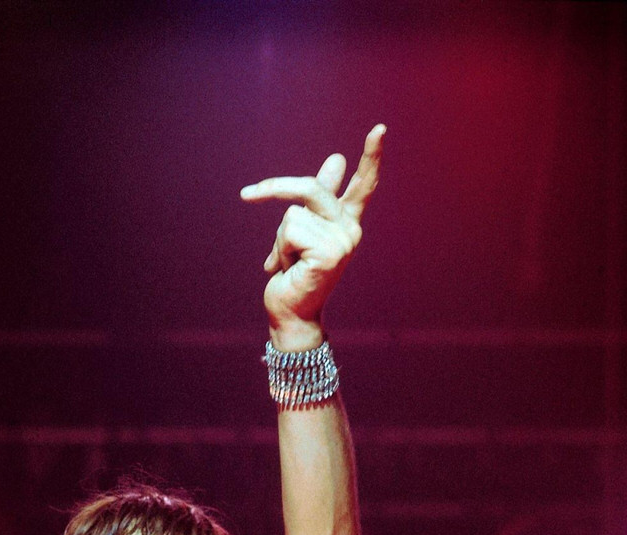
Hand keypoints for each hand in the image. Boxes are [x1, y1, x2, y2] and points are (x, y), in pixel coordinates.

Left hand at [240, 124, 384, 349]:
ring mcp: (342, 241)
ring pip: (292, 214)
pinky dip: (280, 251)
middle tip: (247, 194)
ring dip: (279, 240)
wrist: (291, 314)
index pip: (364, 185)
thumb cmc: (295, 275)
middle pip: (310, 188)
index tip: (379, 128)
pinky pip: (290, 230)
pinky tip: (290, 270)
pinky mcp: (328, 253)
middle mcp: (350, 229)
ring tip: (289, 263)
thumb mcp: (301, 231)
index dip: (371, 157)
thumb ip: (313, 199)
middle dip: (276, 189)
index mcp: (346, 222)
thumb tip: (337, 159)